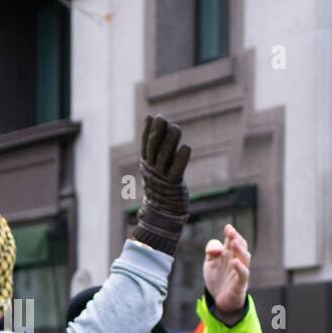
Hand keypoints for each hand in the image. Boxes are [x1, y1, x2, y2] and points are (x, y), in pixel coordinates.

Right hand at [131, 114, 191, 254]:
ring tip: (176, 128)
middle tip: (161, 118)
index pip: (146, 145)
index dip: (147, 131)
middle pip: (153, 149)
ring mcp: (162, 178)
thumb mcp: (158, 168)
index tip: (151, 117)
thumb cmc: (163, 189)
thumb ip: (159, 149)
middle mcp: (152, 171)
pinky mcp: (173, 185)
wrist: (162, 215)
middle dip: (157, 132)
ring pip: (164, 157)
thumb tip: (156, 131)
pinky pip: (176, 170)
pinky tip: (186, 147)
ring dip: (169, 142)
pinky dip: (181, 159)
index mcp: (147, 166)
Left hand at [204, 224, 249, 318]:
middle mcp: (236, 260)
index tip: (228, 227)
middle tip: (231, 232)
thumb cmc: (217, 279)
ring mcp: (239, 272)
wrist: (219, 300)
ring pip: (245, 258)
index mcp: (229, 254)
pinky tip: (235, 262)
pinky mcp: (241, 284)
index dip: (231, 233)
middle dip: (236, 238)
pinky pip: (243, 274)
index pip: (232, 241)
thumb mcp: (209, 264)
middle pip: (240, 247)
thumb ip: (211, 252)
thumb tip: (215, 248)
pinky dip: (240, 267)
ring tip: (235, 242)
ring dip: (240, 250)